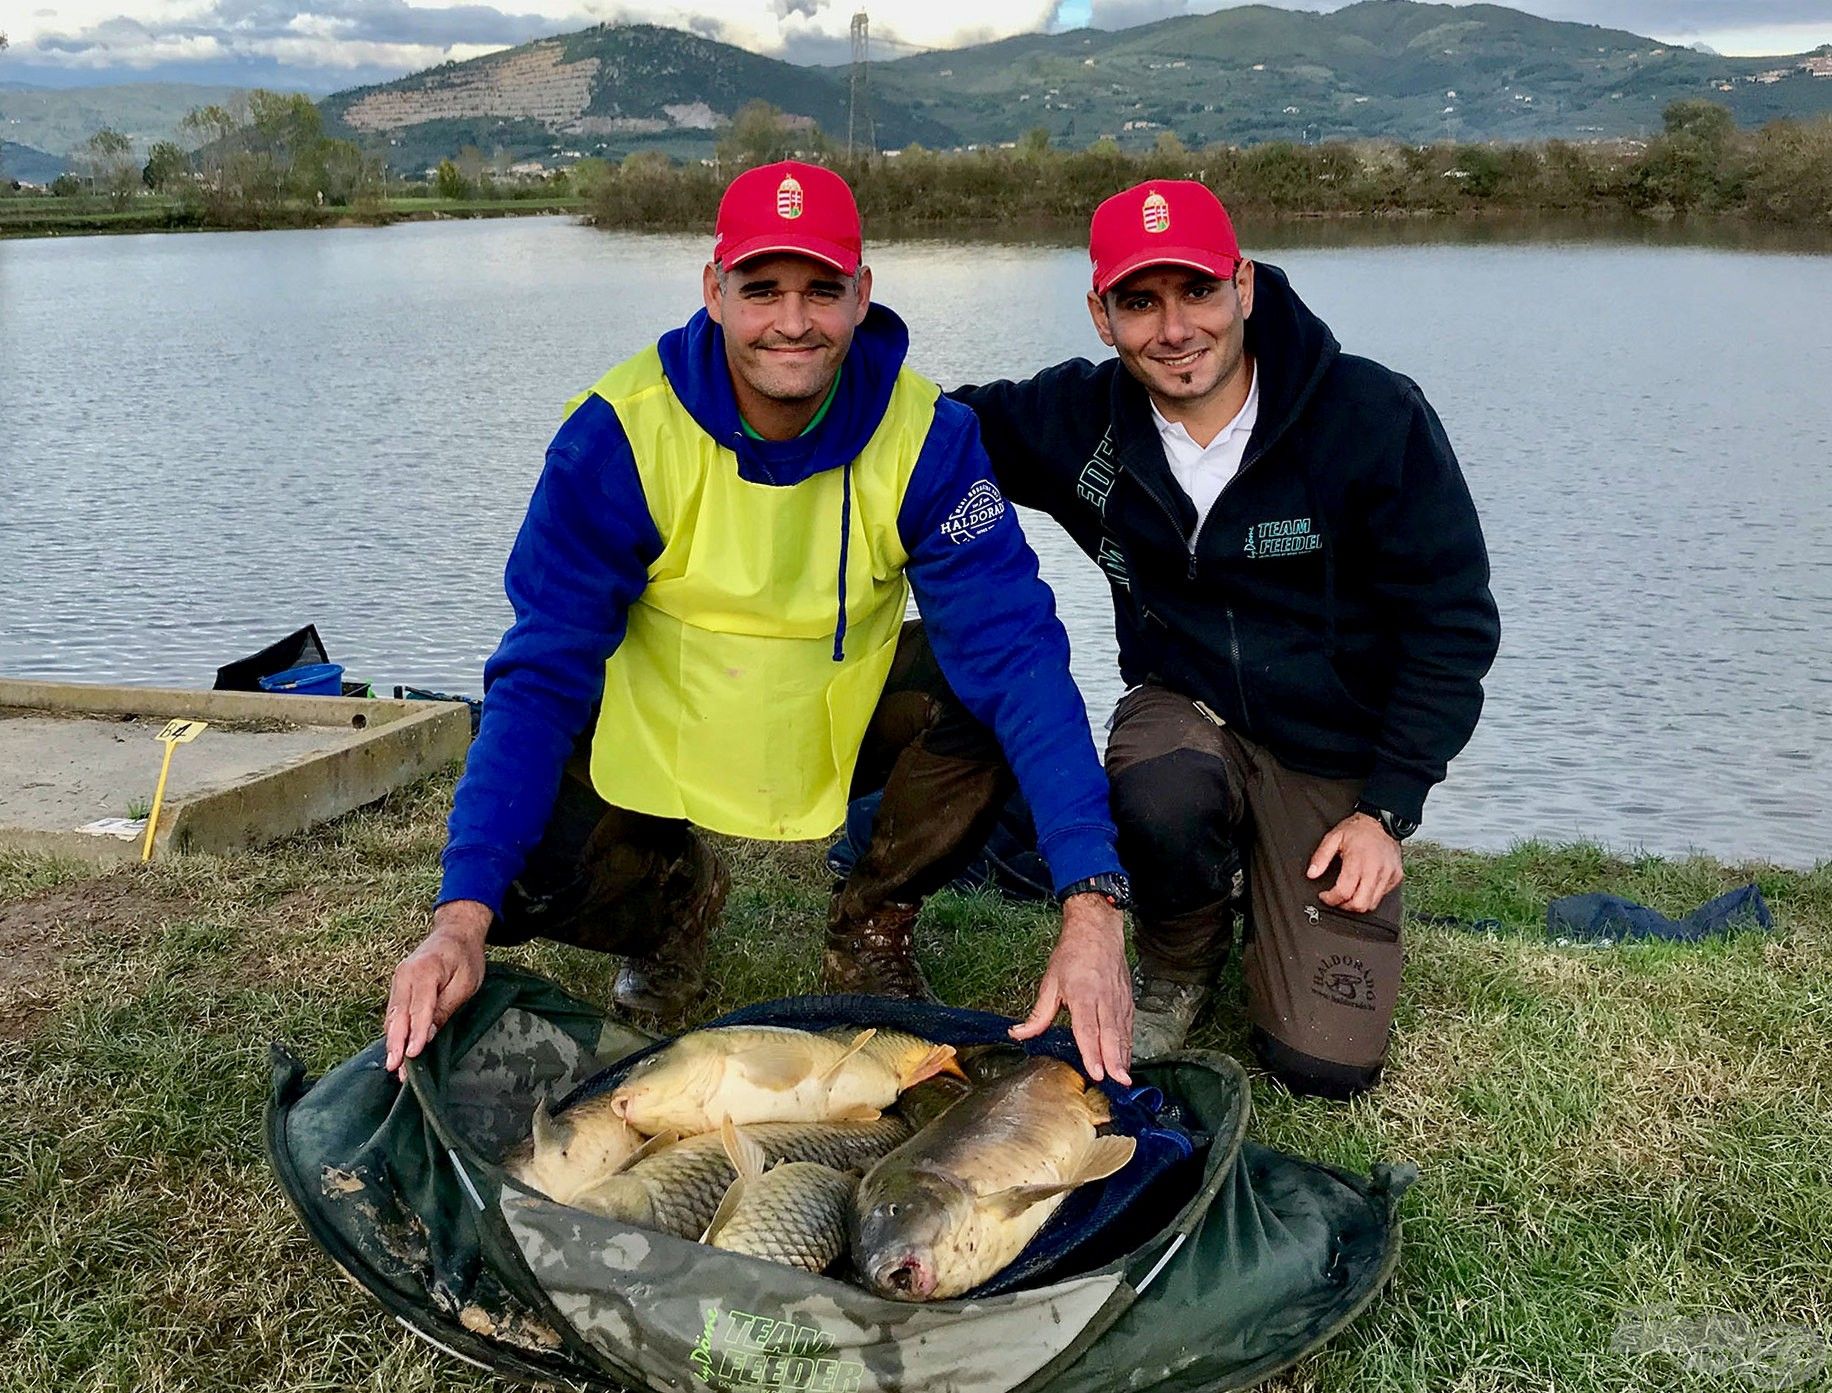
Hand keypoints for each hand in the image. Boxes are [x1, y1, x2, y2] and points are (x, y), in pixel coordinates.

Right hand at [383, 900, 489, 1078]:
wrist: (455, 933)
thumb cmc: (465, 958)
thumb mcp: (465, 982)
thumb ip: (446, 1007)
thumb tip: (429, 1035)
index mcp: (425, 971)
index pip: (419, 1008)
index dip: (416, 1033)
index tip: (412, 1054)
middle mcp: (405, 975)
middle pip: (398, 1015)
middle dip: (396, 1044)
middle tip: (394, 1069)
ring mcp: (398, 980)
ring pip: (392, 1016)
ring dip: (392, 1041)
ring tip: (394, 1066)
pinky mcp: (398, 986)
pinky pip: (394, 1011)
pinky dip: (394, 1030)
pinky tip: (395, 1049)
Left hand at [1010, 892, 1132, 1085]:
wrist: (1097, 930)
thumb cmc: (1072, 954)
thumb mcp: (1050, 982)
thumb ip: (1038, 1014)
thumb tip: (1019, 1034)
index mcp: (1083, 994)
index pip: (1087, 1029)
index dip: (1092, 1052)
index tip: (1097, 1072)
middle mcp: (1104, 999)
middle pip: (1110, 1035)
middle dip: (1114, 1061)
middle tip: (1118, 1083)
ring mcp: (1119, 1000)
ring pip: (1122, 1034)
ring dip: (1124, 1057)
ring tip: (1124, 1080)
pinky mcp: (1127, 1001)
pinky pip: (1128, 1028)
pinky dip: (1128, 1046)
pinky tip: (1125, 1061)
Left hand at [1307, 813, 1403, 913]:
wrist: (1382, 821)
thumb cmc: (1357, 830)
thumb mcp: (1333, 837)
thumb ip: (1320, 857)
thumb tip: (1311, 874)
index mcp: (1359, 860)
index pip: (1345, 892)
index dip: (1331, 899)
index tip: (1324, 896)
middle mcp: (1376, 870)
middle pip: (1360, 904)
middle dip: (1344, 906)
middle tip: (1336, 899)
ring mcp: (1388, 874)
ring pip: (1372, 904)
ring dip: (1357, 903)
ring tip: (1349, 893)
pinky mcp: (1396, 877)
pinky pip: (1382, 896)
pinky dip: (1370, 896)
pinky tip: (1363, 886)